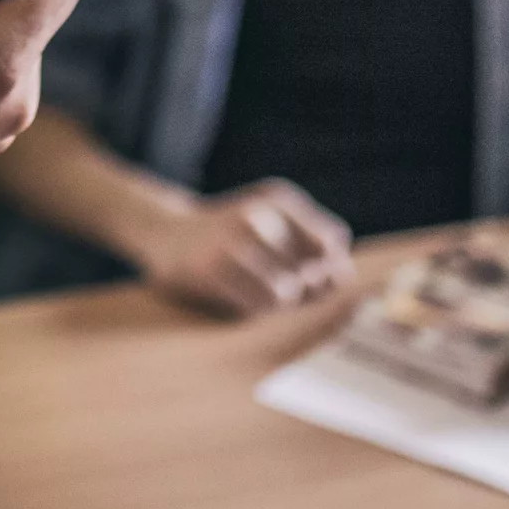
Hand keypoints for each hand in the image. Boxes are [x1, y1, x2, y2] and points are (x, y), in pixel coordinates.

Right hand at [131, 178, 355, 317]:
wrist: (164, 230)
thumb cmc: (232, 232)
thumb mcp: (271, 217)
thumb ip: (312, 240)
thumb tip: (344, 275)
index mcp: (278, 198)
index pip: (332, 243)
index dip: (331, 269)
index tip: (316, 280)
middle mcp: (257, 214)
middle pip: (312, 272)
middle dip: (306, 292)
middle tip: (285, 291)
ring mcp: (231, 241)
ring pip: (285, 294)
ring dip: (278, 305)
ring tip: (260, 295)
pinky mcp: (209, 270)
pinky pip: (253, 307)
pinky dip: (253, 310)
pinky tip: (239, 298)